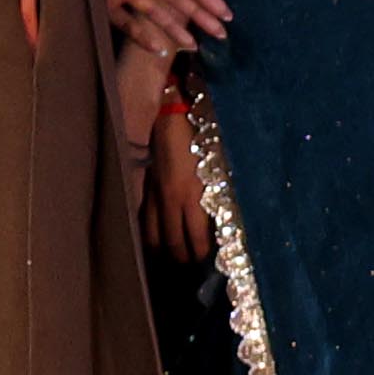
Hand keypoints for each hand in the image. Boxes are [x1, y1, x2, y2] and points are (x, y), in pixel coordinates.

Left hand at [99, 0, 229, 51]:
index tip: (225, 12)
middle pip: (175, 0)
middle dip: (198, 16)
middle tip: (222, 34)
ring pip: (156, 14)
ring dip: (175, 29)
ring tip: (194, 46)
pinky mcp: (103, 6)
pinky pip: (126, 24)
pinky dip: (142, 37)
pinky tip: (159, 49)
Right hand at [128, 65, 212, 259]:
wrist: (170, 109)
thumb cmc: (201, 132)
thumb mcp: (220, 160)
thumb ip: (222, 188)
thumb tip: (232, 212)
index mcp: (192, 195)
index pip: (196, 237)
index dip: (200, 252)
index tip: (207, 260)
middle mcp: (170, 200)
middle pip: (171, 242)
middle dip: (180, 257)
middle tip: (189, 265)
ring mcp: (152, 193)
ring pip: (151, 234)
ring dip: (161, 249)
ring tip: (169, 258)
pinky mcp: (142, 185)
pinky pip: (141, 216)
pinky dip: (146, 231)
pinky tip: (151, 238)